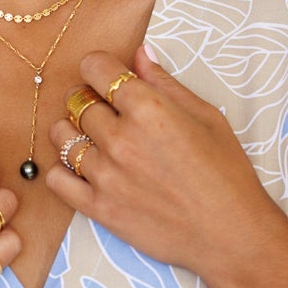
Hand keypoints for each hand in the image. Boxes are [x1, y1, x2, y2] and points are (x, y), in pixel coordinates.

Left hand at [43, 46, 287, 286]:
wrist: (231, 233)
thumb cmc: (227, 173)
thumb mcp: (206, 116)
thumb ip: (165, 83)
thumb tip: (139, 53)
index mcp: (148, 108)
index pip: (95, 67)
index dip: (98, 67)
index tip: (104, 75)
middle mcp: (120, 138)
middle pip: (76, 102)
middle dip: (88, 99)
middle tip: (106, 111)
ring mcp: (105, 175)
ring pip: (61, 137)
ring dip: (73, 132)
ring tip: (93, 139)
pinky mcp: (98, 208)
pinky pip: (56, 180)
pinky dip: (63, 170)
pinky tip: (82, 169)